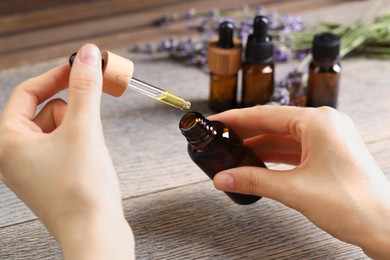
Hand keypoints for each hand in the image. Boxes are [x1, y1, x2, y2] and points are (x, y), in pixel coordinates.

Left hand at [0, 44, 133, 258]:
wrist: (95, 233)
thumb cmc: (80, 190)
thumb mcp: (83, 129)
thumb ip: (85, 87)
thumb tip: (88, 54)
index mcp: (8, 141)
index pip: (28, 92)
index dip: (56, 76)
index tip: (82, 65)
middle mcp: (16, 153)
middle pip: (47, 109)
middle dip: (73, 109)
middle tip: (92, 112)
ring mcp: (34, 165)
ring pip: (61, 126)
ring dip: (81, 127)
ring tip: (91, 147)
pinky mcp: (53, 174)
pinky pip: (67, 143)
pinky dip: (83, 141)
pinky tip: (91, 158)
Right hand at [210, 106, 389, 258]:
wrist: (386, 227)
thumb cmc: (353, 205)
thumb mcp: (294, 190)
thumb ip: (254, 180)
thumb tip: (222, 178)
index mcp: (318, 122)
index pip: (266, 114)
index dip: (236, 119)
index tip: (216, 121)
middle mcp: (325, 124)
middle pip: (274, 124)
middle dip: (246, 133)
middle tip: (220, 138)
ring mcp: (329, 139)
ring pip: (284, 138)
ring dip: (259, 147)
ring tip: (233, 153)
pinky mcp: (330, 153)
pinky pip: (295, 150)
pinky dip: (275, 156)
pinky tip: (258, 163)